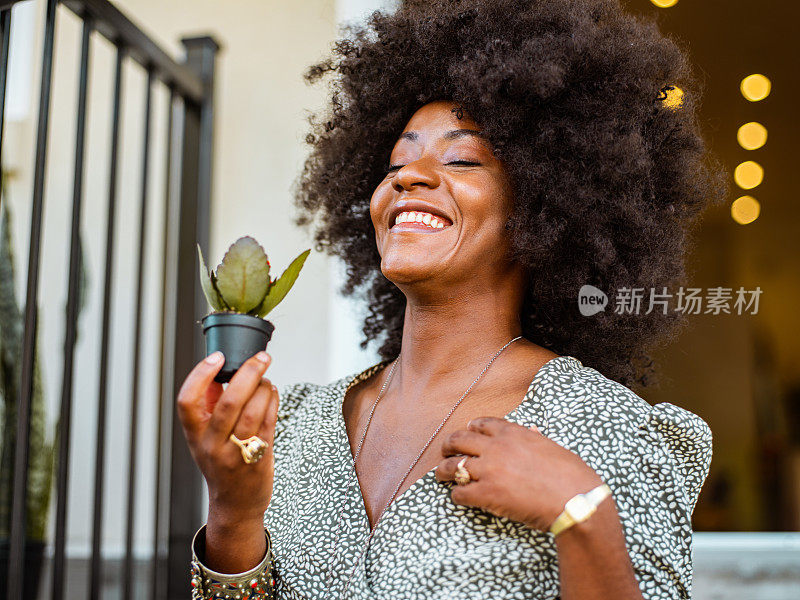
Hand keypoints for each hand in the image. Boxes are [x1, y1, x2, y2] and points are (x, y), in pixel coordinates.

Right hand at [176, 350, 278, 522]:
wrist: (235, 504)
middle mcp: (212, 445)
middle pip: (228, 402)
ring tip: (266, 378)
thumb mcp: (205, 437)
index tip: (217, 356)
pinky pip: (268, 422)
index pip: (187, 402)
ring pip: (253, 411)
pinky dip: (272, 401)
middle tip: (261, 357)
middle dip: (248, 373)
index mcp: (195, 435)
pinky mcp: (259, 457)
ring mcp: (235, 453)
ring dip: (264, 388)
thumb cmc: (221, 463)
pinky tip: (272, 393)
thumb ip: (208, 406)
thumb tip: (217, 373)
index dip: (200, 375)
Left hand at [434, 417, 602, 530]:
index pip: (482, 424)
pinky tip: (459, 497)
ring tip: (440, 475)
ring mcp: (489, 469)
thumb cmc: (571, 475)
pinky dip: (457, 495)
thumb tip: (532, 430)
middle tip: (445, 451)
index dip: (471, 428)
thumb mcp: (553, 447)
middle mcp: (496, 447)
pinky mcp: (486, 494)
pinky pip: (460, 492)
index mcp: (514, 432)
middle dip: (449, 445)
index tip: (467, 431)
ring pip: (454, 466)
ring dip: (443, 470)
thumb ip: (536, 438)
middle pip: (460, 440)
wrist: (575, 500)